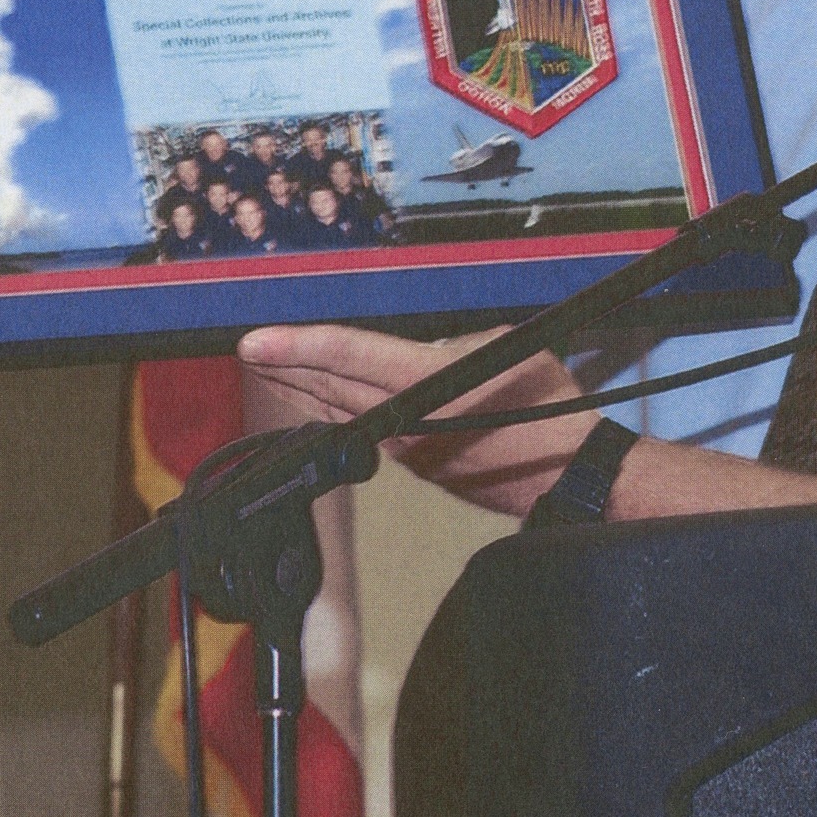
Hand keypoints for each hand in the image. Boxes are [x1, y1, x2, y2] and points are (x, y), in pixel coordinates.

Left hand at [237, 324, 597, 520]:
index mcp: (426, 385)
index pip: (349, 357)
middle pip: (330, 386)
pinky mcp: (416, 462)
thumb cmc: (548, 410)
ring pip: (342, 410)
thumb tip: (427, 350)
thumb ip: (454, 346)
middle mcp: (407, 421)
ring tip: (270, 365)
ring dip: (303, 387)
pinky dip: (336, 407)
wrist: (567, 475)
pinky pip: (364, 428)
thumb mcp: (507, 352)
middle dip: (285, 366)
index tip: (255, 341)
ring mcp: (407, 447)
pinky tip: (319, 395)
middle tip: (248, 346)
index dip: (298, 345)